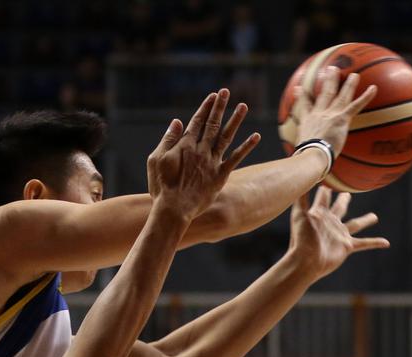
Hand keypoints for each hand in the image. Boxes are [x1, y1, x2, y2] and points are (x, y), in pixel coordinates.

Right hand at [147, 88, 260, 218]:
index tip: (212, 96)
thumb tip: (177, 122)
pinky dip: (246, 147)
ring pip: (226, 136)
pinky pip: (236, 158)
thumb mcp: (156, 160)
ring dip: (235, 120)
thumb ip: (168, 140)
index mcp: (185, 145)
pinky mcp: (220, 175)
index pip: (197, 121)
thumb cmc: (162, 186)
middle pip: (212, 124)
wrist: (174, 209)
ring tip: (243, 106)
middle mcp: (201, 150)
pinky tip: (256, 136)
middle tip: (225, 92)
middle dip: (219, 106)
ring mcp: (212, 162)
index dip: (205, 108)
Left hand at [288, 187, 388, 278]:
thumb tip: (303, 178)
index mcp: (320, 214)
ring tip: (374, 217)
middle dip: (343, 201)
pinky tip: (386, 243)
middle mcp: (331, 223)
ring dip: (365, 220)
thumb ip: (301, 197)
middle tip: (348, 194)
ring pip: (356, 225)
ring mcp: (340, 234)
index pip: (324, 198)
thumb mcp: (299, 214)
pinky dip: (375, 242)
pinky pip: (364, 243)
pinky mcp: (346, 246)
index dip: (325, 191)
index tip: (326, 183)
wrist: (306, 260)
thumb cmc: (301, 238)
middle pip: (340, 208)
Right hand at [291, 67, 377, 155]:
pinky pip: (355, 106)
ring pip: (340, 96)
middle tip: (331, 69)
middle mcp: (318, 114)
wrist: (312, 155)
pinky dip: (365, 97)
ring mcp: (330, 115)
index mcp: (307, 122)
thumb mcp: (301, 155)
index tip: (299, 88)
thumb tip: (308, 174)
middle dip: (327, 81)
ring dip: (348, 84)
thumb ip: (303, 157)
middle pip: (324, 94)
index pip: (304, 106)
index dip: (302, 96)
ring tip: (354, 75)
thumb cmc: (305, 158)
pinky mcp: (340, 119)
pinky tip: (374, 88)